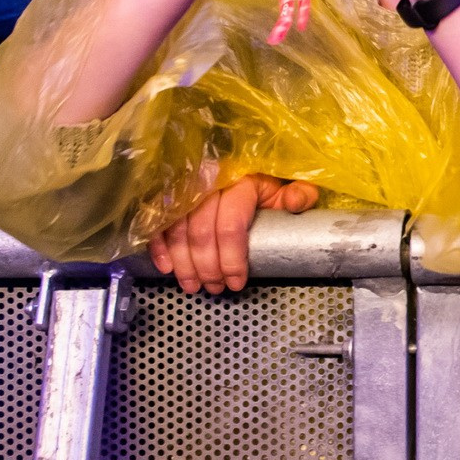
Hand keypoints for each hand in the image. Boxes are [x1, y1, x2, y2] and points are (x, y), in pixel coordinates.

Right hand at [146, 171, 319, 293]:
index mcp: (243, 181)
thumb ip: (300, 194)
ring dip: (184, 264)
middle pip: (202, 231)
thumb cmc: (267, 186)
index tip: (236, 283)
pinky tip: (167, 269)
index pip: (232, 225)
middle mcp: (212, 182)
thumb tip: (298, 201)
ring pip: (179, 230)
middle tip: (215, 289)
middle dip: (207, 267)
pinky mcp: (172, 197)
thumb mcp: (287, 187)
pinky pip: (159, 223)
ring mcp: (189, 189)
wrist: (246, 170)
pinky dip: (159, 247)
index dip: (232, 259)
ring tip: (194, 287)